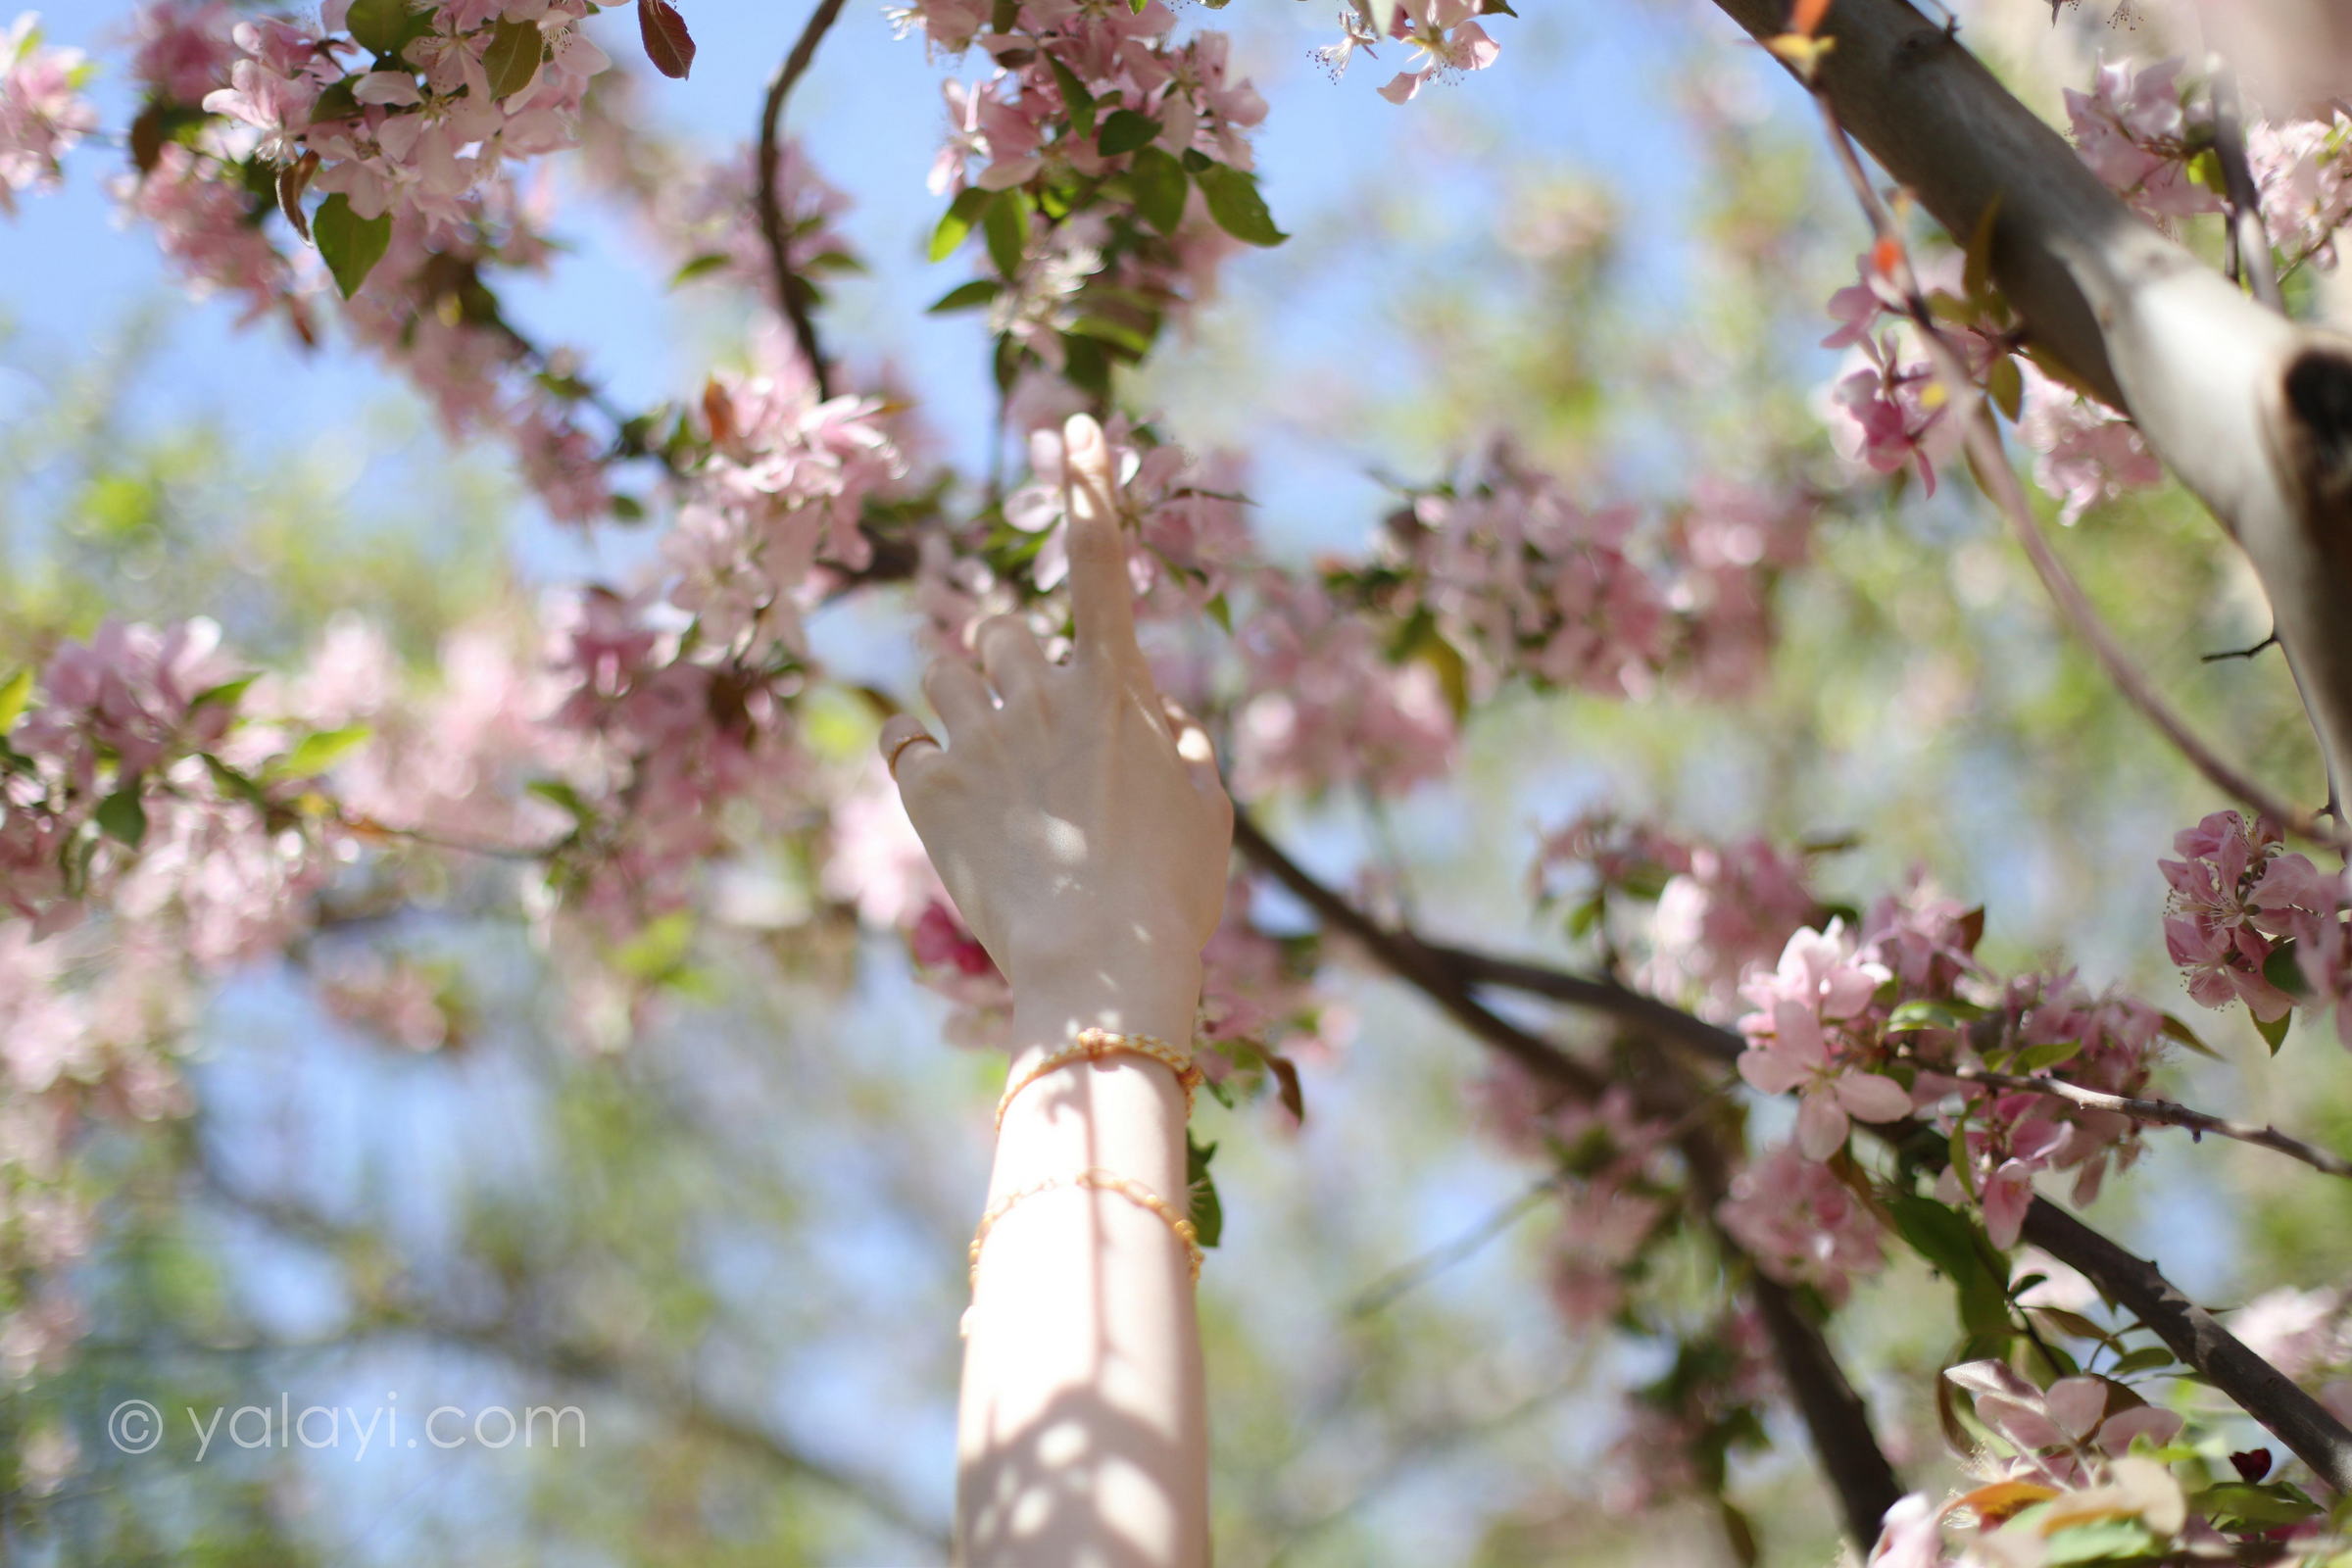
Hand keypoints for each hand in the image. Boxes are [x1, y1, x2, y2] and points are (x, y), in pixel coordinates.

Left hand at [882, 415, 1232, 1022]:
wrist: (1101, 967)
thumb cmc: (1171, 892)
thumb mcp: (1204, 801)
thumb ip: (1173, 734)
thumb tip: (1148, 710)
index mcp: (1115, 686)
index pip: (1098, 560)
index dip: (1088, 486)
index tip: (1074, 426)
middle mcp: (1041, 692)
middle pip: (1001, 630)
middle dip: (1009, 668)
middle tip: (1031, 738)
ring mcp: (979, 737)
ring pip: (944, 669)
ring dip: (962, 703)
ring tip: (995, 776)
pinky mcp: (926, 788)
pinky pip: (901, 735)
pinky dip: (922, 756)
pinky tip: (956, 803)